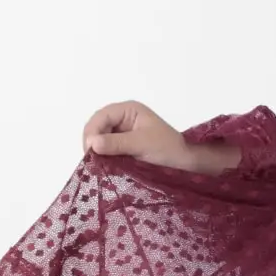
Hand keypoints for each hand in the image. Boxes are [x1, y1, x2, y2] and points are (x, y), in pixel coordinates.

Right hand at [81, 100, 237, 172]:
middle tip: (90, 160)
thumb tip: (92, 143)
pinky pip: (107, 148)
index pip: (102, 116)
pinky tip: (102, 165)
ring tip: (95, 164)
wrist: (185, 163)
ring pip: (100, 138)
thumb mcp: (141, 144)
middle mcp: (123, 117)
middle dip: (92, 141)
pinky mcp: (123, 145)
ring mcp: (122, 131)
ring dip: (96, 150)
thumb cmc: (168, 149)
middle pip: (97, 126)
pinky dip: (103, 156)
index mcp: (129, 110)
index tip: (89, 150)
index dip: (92, 132)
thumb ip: (117, 143)